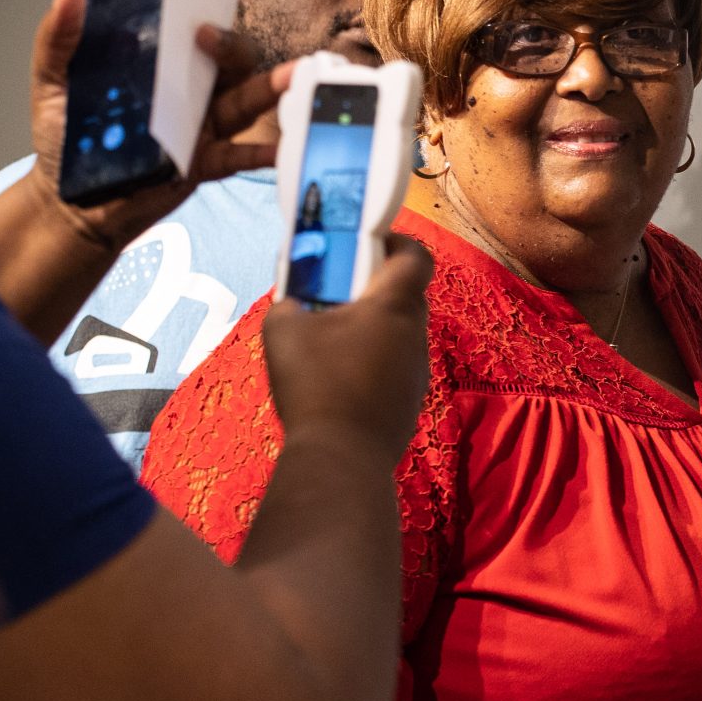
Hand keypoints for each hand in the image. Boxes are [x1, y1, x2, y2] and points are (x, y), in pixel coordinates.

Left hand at [27, 0, 292, 254]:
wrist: (69, 201)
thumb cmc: (65, 139)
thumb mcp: (52, 80)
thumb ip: (59, 38)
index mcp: (160, 65)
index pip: (195, 33)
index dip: (207, 18)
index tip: (197, 20)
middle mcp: (188, 91)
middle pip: (229, 63)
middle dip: (235, 50)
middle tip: (215, 44)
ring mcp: (200, 127)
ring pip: (245, 102)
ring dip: (273, 90)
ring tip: (295, 78)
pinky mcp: (203, 163)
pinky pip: (240, 156)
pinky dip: (263, 153)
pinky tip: (280, 149)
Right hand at [262, 233, 432, 463]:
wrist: (340, 458)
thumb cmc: (314, 386)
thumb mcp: (282, 330)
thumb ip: (290, 300)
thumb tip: (293, 295)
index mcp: (394, 307)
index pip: (417, 256)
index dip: (398, 242)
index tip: (370, 242)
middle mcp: (416, 335)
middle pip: (407, 294)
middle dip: (376, 285)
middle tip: (338, 290)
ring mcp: (418, 371)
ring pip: (401, 332)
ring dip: (374, 325)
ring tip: (332, 336)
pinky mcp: (412, 401)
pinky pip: (397, 365)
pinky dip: (375, 359)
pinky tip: (341, 376)